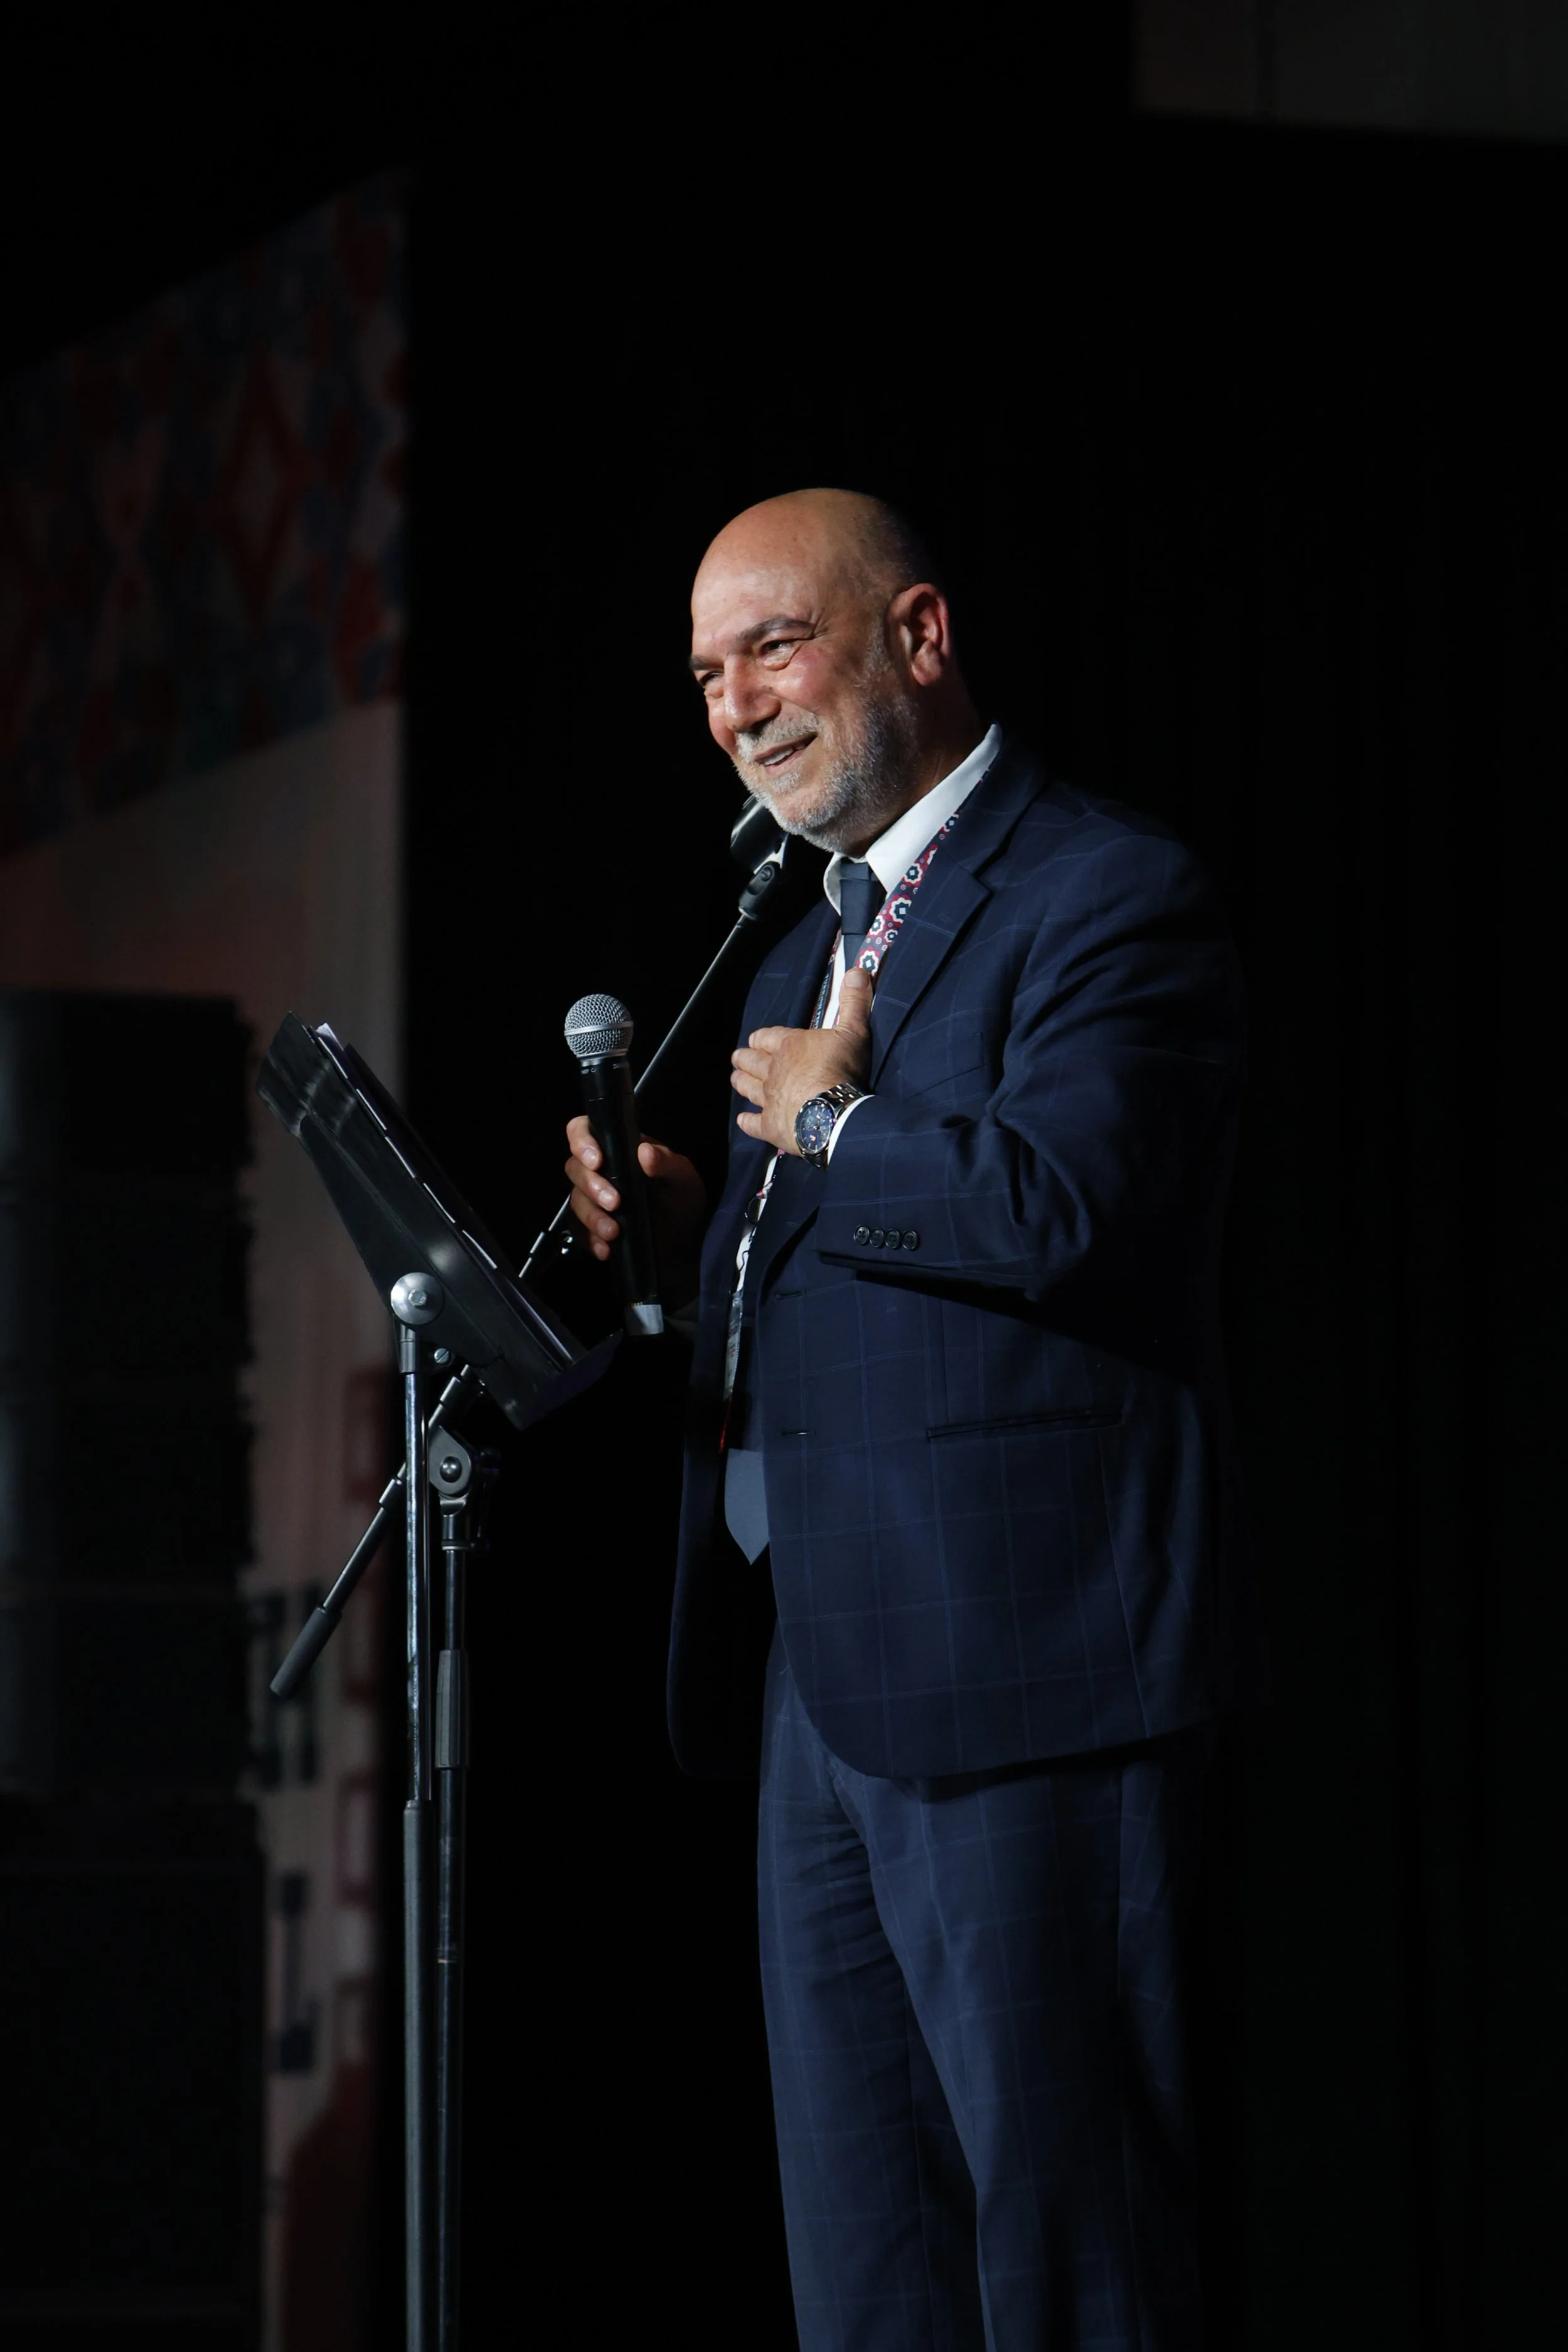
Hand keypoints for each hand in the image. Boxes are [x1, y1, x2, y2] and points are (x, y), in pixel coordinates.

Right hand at [563, 1120, 706, 1299]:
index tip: (597, 1161)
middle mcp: (601, 1169)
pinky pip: (578, 1230)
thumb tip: (645, 1152)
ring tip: (614, 1232)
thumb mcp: (683, 1177)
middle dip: (591, 1186)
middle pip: (575, 1168)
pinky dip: (590, 1239)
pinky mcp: (590, 1224)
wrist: (683, 1238)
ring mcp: (592, 1197)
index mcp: (619, 1148)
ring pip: (575, 1200)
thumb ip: (667, 1162)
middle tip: (615, 1202)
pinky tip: (606, 1249)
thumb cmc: (681, 1198)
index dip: (582, 1141)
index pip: (584, 1130)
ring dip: (591, 1217)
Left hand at [730, 964, 873, 1154]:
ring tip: (736, 1079)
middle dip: (744, 1058)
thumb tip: (857, 972)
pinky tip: (742, 1120)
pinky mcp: (770, 1126)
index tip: (756, 1039)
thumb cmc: (842, 1070)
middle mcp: (773, 1071)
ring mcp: (769, 1099)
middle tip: (738, 1058)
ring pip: (748, 1088)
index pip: (767, 1037)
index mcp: (789, 1046)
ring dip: (741, 1082)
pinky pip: (753, 1124)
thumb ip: (853, 1003)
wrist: (833, 1112)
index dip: (761, 1038)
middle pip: (752, 1061)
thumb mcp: (853, 1031)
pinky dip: (746, 1121)